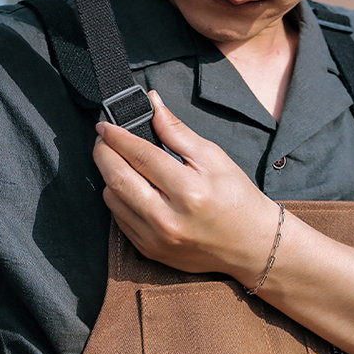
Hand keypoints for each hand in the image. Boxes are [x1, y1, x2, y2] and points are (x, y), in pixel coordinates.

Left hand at [93, 91, 279, 282]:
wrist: (251, 245)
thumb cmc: (236, 198)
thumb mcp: (213, 158)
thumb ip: (177, 131)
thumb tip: (152, 103)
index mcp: (188, 192)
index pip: (141, 156)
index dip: (117, 136)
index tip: (105, 125)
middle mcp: (167, 219)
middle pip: (117, 179)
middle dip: (102, 153)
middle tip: (103, 138)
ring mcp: (155, 238)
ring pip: (112, 200)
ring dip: (108, 175)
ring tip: (118, 160)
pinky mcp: (149, 250)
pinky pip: (119, 219)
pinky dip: (118, 198)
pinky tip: (129, 186)